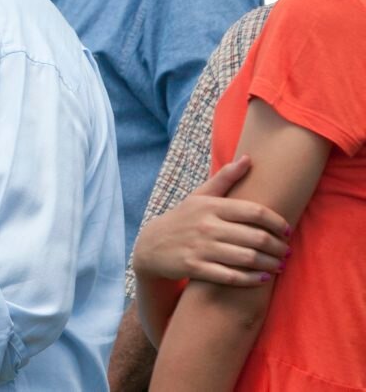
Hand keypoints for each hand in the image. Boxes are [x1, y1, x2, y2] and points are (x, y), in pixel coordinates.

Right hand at [133, 155, 290, 285]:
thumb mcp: (199, 196)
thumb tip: (249, 158)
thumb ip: (225, 178)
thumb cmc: (183, 219)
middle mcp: (206, 226)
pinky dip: (252, 279)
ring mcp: (200, 248)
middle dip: (278, 247)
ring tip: (280, 265)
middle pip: (256, 238)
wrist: (151, 245)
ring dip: (271, 264)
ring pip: (247, 259)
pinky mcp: (195, 268)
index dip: (277, 222)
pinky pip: (231, 277)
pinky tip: (263, 278)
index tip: (287, 230)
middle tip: (287, 251)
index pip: (254, 212)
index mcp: (211, 206)